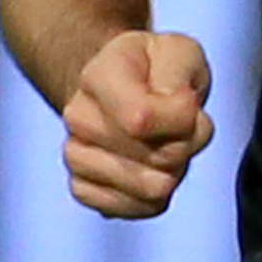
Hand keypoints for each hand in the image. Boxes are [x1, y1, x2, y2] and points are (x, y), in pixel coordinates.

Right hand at [62, 28, 213, 218]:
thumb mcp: (180, 52)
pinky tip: (151, 169)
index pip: (141, 119)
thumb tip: (178, 111)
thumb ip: (181, 73)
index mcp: (98, 75)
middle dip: (185, 144)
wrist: (126, 89)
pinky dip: (156, 196)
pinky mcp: (82, 188)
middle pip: (160, 158)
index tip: (185, 102)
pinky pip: (137, 209)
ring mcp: (75, 154)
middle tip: (176, 124)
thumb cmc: (158, 71)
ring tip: (164, 143)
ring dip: (174, 170)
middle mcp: (78, 116)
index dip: (184, 119)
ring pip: (153, 190)